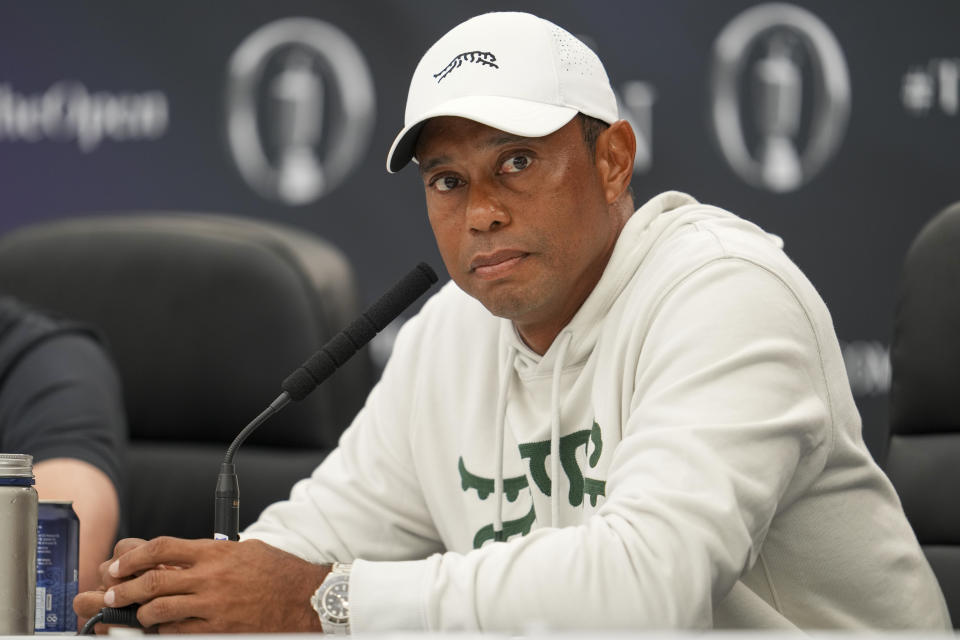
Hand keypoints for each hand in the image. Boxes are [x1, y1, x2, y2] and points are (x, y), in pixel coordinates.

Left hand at [86, 536, 330, 632]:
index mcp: (215, 552)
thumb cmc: (280, 573)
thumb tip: (183, 557)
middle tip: (110, 595)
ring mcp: (213, 605)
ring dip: (141, 614)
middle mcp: (211, 577)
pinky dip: (165, 631)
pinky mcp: (218, 628)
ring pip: (159, 609)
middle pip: (152, 580)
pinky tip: (164, 628)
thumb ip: (213, 553)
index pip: (161, 548)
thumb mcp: (246, 550)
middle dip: (122, 590)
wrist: (307, 598)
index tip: (118, 565)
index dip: (132, 557)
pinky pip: (178, 632)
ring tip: (138, 614)